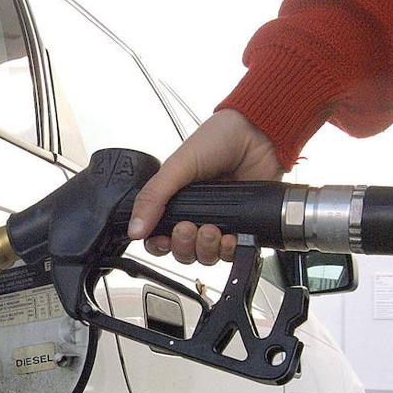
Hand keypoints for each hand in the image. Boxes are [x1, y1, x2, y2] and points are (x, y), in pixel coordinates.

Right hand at [128, 109, 282, 263]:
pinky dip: (229, 251)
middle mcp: (195, 215)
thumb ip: (153, 197)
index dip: (159, 246)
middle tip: (188, 227)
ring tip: (212, 230)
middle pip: (182, 252)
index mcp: (174, 202)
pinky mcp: (242, 227)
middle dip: (183, 246)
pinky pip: (231, 253)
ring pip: (206, 256)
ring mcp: (219, 222)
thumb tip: (134, 228)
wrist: (257, 135)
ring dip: (206, 249)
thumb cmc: (217, 141)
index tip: (162, 241)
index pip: (158, 237)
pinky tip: (230, 237)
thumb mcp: (177, 166)